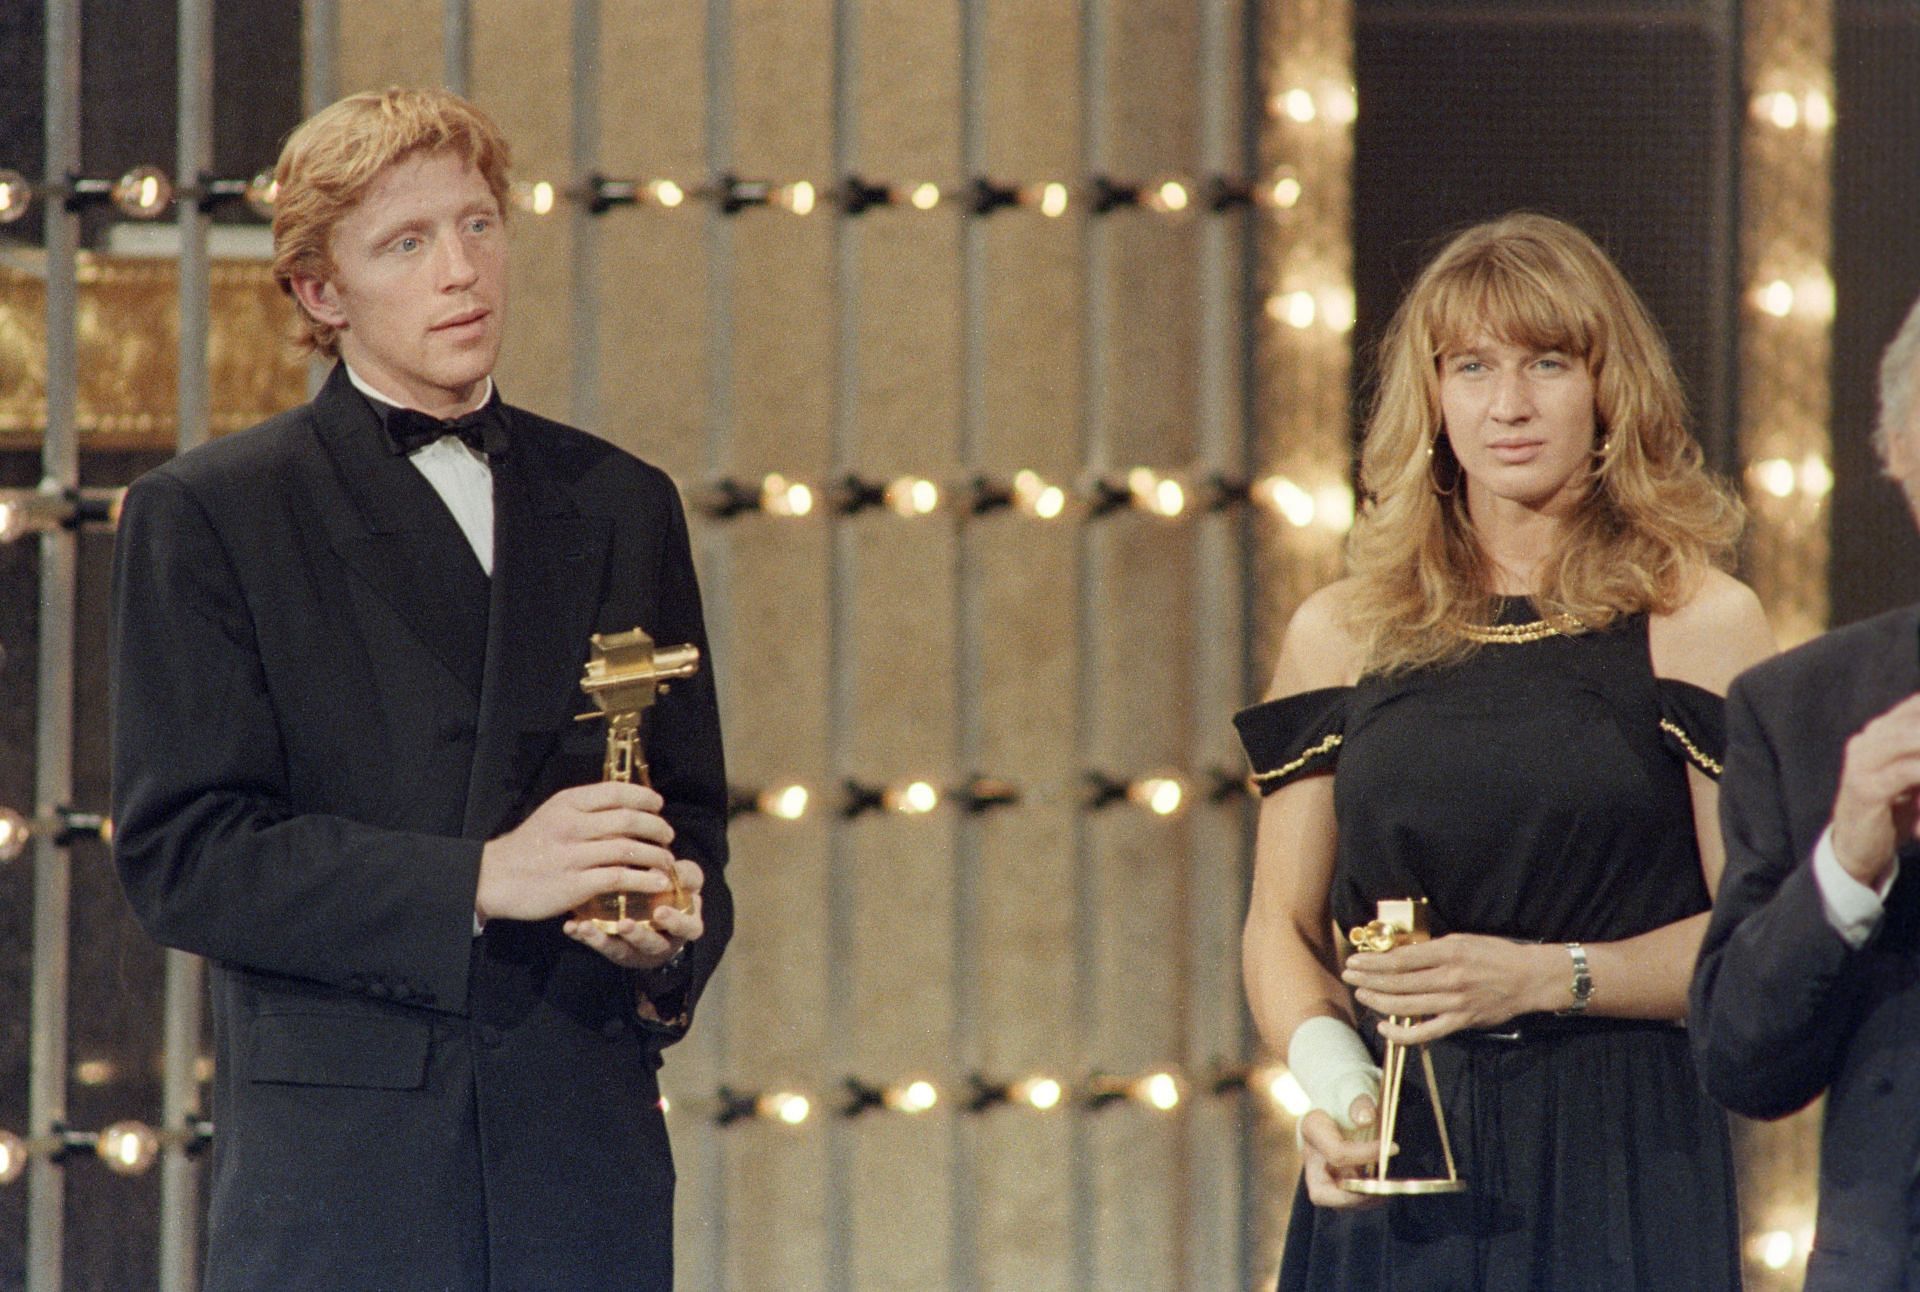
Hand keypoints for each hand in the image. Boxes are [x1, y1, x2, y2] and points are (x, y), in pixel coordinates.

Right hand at [476, 781, 675, 921]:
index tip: (658, 805)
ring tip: (667, 861)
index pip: (616, 792)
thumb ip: (584, 809)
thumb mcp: (552, 814)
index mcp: (568, 803)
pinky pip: (619, 878)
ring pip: (628, 849)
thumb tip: (624, 804)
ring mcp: (573, 855)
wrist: (494, 877)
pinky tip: (656, 882)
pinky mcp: (575, 885)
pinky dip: (643, 880)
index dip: (644, 797)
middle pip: (628, 819)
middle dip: (656, 827)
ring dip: (656, 855)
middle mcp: (572, 825)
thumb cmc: (528, 846)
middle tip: (668, 835)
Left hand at [564, 858, 704, 969]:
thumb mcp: (684, 881)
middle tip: (624, 924)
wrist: (662, 915)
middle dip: (638, 935)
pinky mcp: (618, 951)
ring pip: (622, 951)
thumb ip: (681, 873)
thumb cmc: (675, 890)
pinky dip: (585, 936)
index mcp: (686, 925)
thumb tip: (666, 858)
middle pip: (653, 945)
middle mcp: (662, 943)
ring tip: (586, 927)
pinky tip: (571, 926)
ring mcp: (637, 949)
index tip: (659, 912)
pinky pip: (599, 945)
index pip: (688, 927)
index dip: (675, 922)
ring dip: (603, 940)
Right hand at [1299, 1094, 1387, 1208]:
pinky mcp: (1335, 1183)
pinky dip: (1370, 1198)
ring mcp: (1322, 1173)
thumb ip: (1359, 1101)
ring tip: (1390, 1187)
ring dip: (1366, 1200)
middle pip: (1321, 1193)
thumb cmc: (1350, 1093)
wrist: (1343, 1100)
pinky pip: (1350, 1200)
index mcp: (1313, 1129)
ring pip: (1337, 1202)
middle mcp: (1312, 1157)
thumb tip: (1366, 1119)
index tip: (1393, 1148)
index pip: (1337, 1153)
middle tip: (1382, 1189)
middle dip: (1353, 1197)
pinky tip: (1387, 1186)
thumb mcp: (1354, 1087)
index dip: (1366, 1154)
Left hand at [1342, 933, 1560, 1043]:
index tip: (1356, 960)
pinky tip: (1384, 1027)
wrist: (1530, 978)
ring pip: (1407, 1005)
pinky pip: (1425, 1032)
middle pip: (1398, 981)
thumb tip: (1400, 953)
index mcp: (1448, 952)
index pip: (1401, 959)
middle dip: (1368, 978)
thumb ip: (1432, 948)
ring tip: (1361, 994)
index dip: (1374, 961)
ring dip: (1379, 1001)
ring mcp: (1455, 1002)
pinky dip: (1402, 1033)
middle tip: (1349, 975)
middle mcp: (1449, 978)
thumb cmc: (1496, 954)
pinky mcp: (1461, 1022)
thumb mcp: (1463, 940)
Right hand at [1830, 694, 1919, 888]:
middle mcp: (1869, 739)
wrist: (1854, 850)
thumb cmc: (1893, 811)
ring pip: (1912, 737)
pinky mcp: (1866, 788)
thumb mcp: (1914, 777)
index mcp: (1880, 732)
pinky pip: (1908, 772)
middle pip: (1915, 718)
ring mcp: (1863, 762)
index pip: (1917, 705)